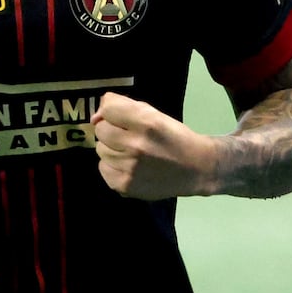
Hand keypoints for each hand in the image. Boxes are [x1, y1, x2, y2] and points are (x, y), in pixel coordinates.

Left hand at [90, 92, 216, 200]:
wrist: (196, 168)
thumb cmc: (174, 136)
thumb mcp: (154, 114)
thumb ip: (123, 106)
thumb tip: (96, 117)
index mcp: (146, 122)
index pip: (107, 110)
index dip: (112, 112)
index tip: (121, 119)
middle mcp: (135, 145)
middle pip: (100, 130)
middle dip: (112, 131)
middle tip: (128, 137)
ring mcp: (129, 168)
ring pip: (100, 150)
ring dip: (112, 149)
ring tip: (131, 153)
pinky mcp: (124, 186)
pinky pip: (103, 169)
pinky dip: (112, 166)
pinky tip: (129, 166)